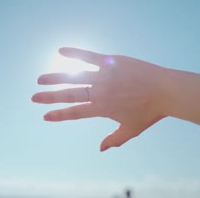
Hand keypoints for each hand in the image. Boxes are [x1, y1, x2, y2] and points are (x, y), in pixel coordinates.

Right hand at [32, 47, 173, 150]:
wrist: (166, 90)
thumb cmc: (150, 112)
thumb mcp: (132, 129)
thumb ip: (115, 139)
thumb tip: (101, 149)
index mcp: (102, 108)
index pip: (75, 112)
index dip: (58, 115)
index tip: (44, 116)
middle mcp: (99, 92)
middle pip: (69, 94)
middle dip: (49, 96)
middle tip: (34, 97)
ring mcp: (104, 75)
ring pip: (74, 76)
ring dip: (55, 77)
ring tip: (40, 79)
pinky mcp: (111, 61)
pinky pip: (89, 55)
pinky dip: (74, 53)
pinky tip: (60, 51)